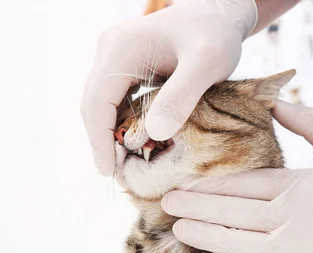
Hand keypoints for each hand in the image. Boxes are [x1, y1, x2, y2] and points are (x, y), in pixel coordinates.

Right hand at [80, 0, 256, 174]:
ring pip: (101, 103)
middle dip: (101, 141)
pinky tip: (134, 142)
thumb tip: (156, 133)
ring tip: (123, 166)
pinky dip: (121, 122)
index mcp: (122, 48)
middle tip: (116, 176)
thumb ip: (182, 96)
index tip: (108, 171)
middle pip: (93, 104)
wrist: (219, 12)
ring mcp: (116, 56)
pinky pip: (115, 98)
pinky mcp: (126, 64)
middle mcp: (111, 50)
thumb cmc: (216, 35)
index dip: (99, 139)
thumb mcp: (207, 64)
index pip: (97, 101)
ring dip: (109, 133)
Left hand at [161, 100, 312, 252]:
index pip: (245, 183)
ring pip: (241, 245)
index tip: (183, 182)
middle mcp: (294, 219)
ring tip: (180, 230)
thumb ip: (310, 122)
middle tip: (166, 204)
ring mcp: (297, 252)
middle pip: (235, 212)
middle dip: (197, 207)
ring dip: (208, 238)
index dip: (211, 184)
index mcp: (300, 186)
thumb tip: (275, 102)